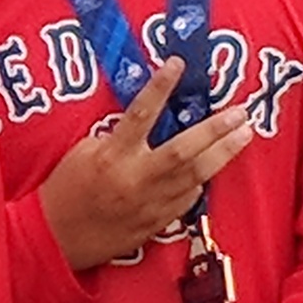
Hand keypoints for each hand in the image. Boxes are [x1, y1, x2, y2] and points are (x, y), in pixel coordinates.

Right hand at [34, 55, 255, 269]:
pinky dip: (201, 181)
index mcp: (112, 156)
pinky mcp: (157, 223)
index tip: (177, 63)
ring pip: (195, 176)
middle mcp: (136, 178)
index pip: (140, 113)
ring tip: (245, 134)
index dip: (159, 86)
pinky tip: (214, 167)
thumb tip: (148, 127)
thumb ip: (117, 139)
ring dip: (223, 154)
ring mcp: (150, 203)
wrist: (57, 239)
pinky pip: (187, 199)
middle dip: (215, 130)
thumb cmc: (65, 189)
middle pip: (184, 151)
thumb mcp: (83, 153)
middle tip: (241, 112)